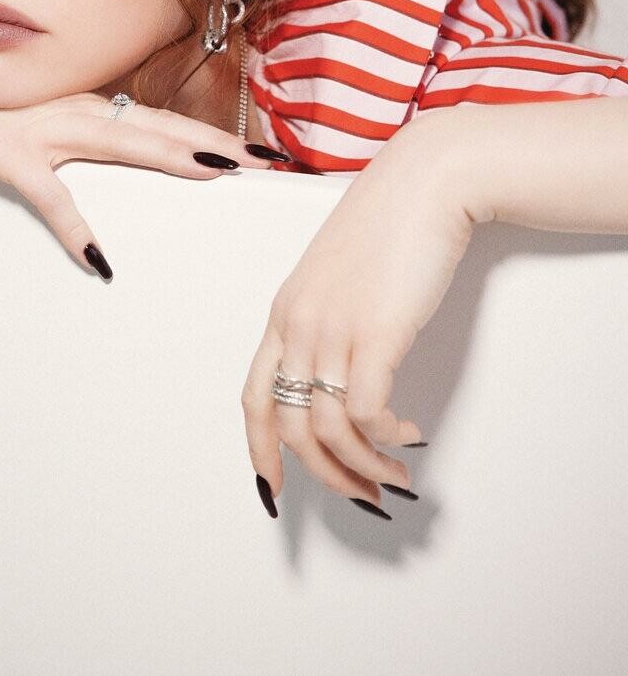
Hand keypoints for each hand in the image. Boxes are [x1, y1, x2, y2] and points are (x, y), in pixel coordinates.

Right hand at [0, 37, 285, 277]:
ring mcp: (44, 130)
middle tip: (264, 160)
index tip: (260, 152)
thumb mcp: (44, 123)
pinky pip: (50, 197)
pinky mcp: (8, 156)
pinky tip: (98, 259)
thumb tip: (127, 155)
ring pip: (120, 143)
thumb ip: (85, 136)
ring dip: (170, 157)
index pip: (164, 122)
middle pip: (160, 128)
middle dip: (215, 144)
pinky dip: (74, 226)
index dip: (213, 135)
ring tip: (216, 176)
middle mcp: (77, 111)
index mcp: (90, 107)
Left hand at [241, 111, 473, 515]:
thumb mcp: (341, 275)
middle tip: (363, 493)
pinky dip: (386, 436)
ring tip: (396, 473)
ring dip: (363, 466)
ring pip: (327, 430)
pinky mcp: (375, 333)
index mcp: (285, 311)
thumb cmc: (390, 222)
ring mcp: (333, 329)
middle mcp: (299, 325)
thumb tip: (346, 369)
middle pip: (289, 426)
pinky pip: (365, 413)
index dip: (260, 451)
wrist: (424, 182)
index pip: (254, 397)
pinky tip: (409, 432)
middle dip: (326, 474)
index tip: (275, 487)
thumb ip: (331, 318)